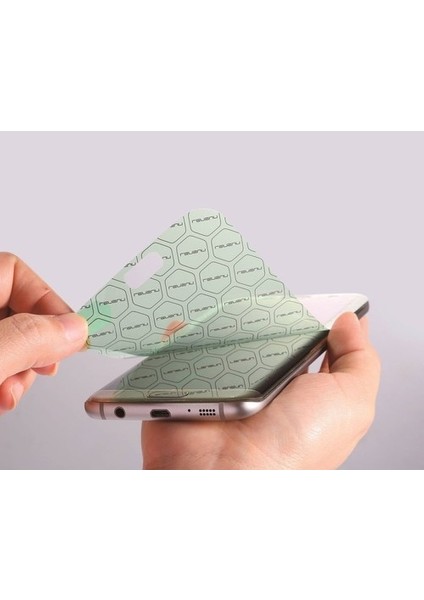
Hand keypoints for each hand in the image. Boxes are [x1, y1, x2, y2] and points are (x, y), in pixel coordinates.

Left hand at [0, 253, 87, 414]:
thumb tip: (72, 329)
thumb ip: (27, 340)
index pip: (14, 271)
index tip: (68, 334)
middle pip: (17, 310)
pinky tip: (0, 398)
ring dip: (20, 371)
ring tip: (8, 392)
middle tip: (41, 367)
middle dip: (35, 346)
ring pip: (10, 342)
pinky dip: (5, 382)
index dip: (46, 300)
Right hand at [142, 312, 380, 468]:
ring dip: (225, 318)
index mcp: (303, 391)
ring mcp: (226, 385)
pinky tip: (190, 321)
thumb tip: (351, 322)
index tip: (313, 298)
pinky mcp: (190, 383)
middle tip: (267, 297)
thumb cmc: (291, 450)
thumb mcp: (350, 404)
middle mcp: (265, 388)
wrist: (226, 475)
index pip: (311, 344)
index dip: (315, 320)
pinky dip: (183, 331)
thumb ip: (359, 359)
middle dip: (268, 312)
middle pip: (268, 333)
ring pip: (227, 334)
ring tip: (226, 302)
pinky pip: (185, 346)